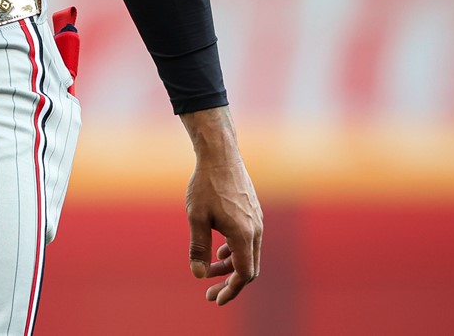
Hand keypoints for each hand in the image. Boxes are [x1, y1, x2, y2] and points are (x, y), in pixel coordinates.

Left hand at [181, 106, 262, 305]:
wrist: (220, 154)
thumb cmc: (206, 184)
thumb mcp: (196, 217)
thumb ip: (199, 248)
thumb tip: (199, 275)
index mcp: (243, 234)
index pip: (243, 274)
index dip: (230, 290)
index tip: (215, 299)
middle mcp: (256, 230)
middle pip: (249, 268)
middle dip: (230, 283)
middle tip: (210, 293)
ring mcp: (257, 220)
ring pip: (249, 254)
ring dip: (231, 266)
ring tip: (210, 270)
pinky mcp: (254, 212)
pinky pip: (248, 240)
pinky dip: (235, 251)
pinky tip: (220, 250)